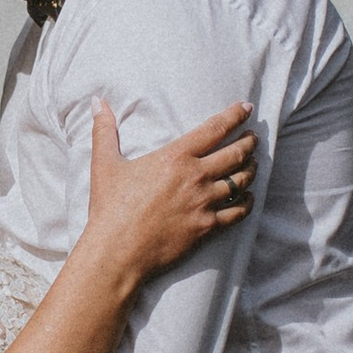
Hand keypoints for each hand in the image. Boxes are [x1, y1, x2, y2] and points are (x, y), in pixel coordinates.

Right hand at [84, 99, 254, 290]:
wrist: (118, 251)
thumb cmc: (110, 208)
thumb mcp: (105, 165)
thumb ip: (104, 130)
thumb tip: (98, 101)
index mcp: (175, 157)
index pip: (214, 129)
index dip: (234, 116)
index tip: (246, 108)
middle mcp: (195, 177)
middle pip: (235, 153)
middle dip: (249, 142)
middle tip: (254, 137)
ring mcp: (204, 203)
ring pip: (241, 181)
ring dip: (251, 169)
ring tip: (254, 163)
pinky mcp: (207, 227)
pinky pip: (237, 212)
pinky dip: (247, 202)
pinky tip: (249, 198)